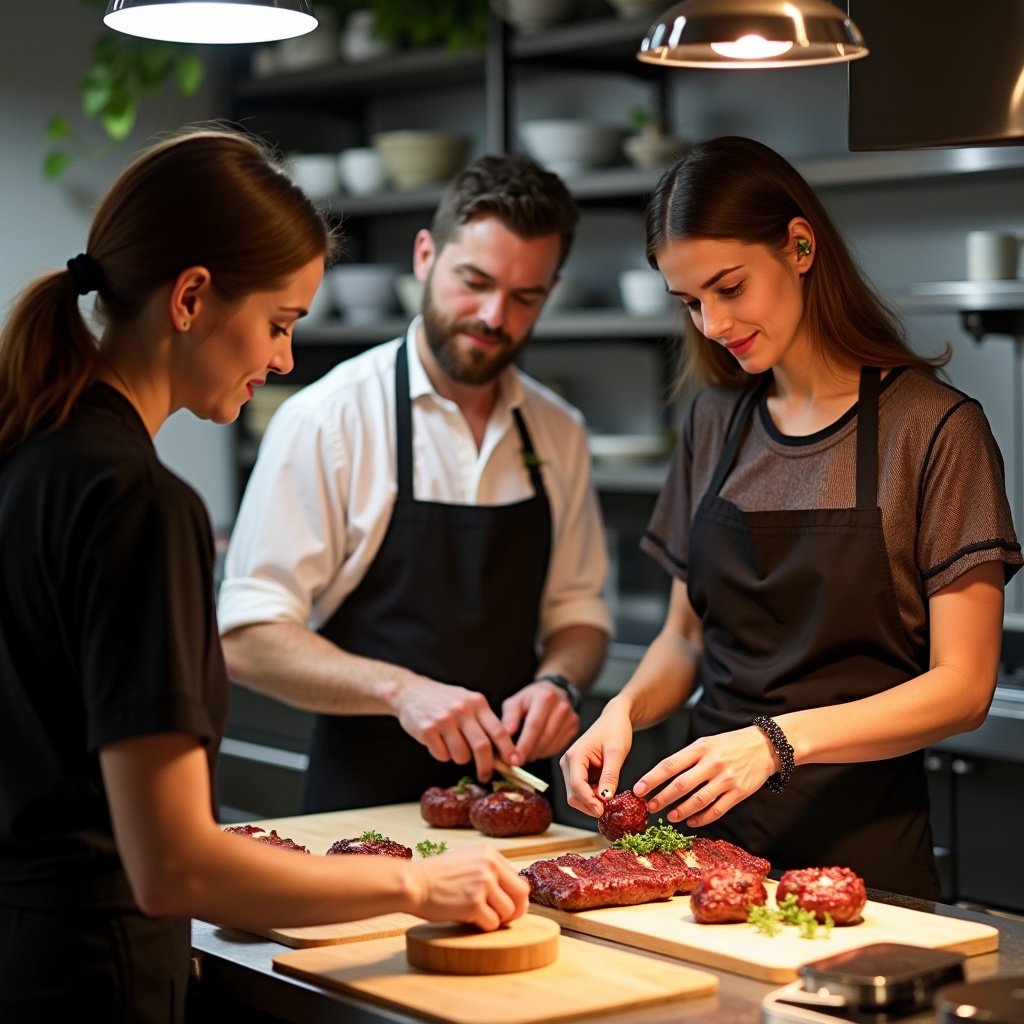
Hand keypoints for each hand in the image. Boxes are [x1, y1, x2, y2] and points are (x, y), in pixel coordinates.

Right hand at [395, 677, 518, 781]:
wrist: (410, 691)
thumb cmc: (443, 700)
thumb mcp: (467, 701)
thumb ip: (483, 721)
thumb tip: (502, 750)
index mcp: (477, 702)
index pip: (498, 730)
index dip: (508, 750)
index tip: (514, 763)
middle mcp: (462, 709)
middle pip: (482, 747)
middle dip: (486, 766)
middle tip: (485, 775)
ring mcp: (444, 719)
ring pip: (461, 755)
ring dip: (459, 758)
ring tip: (451, 745)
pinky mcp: (427, 729)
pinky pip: (442, 755)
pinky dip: (442, 755)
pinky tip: (436, 741)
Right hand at [407, 846, 529, 930]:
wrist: (414, 883)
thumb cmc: (436, 876)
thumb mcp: (466, 860)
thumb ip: (488, 869)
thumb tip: (510, 889)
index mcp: (490, 854)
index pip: (519, 878)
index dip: (513, 896)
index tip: (504, 904)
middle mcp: (489, 866)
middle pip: (522, 894)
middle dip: (515, 910)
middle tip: (502, 917)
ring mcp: (482, 884)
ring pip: (509, 912)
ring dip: (496, 919)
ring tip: (479, 916)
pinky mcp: (474, 904)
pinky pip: (493, 924)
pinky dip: (483, 927)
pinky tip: (470, 920)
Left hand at [501, 681, 579, 763]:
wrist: (553, 691)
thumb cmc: (529, 699)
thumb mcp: (515, 702)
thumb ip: (509, 717)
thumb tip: (506, 735)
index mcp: (545, 697)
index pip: (534, 725)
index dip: (524, 745)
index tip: (514, 759)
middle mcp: (561, 707)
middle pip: (544, 737)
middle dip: (529, 753)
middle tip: (517, 761)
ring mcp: (570, 718)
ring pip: (551, 745)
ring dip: (536, 754)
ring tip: (525, 754)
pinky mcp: (574, 727)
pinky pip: (558, 747)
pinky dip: (545, 753)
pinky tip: (536, 750)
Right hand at [558, 701, 633, 817]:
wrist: (614, 720)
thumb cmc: (615, 730)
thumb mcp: (617, 752)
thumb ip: (610, 775)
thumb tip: (606, 798)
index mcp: (575, 755)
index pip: (576, 784)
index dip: (588, 801)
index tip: (602, 811)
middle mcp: (568, 763)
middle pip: (573, 794)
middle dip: (590, 805)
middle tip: (611, 810)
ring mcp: (572, 769)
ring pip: (577, 796)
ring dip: (593, 802)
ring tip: (612, 801)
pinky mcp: (578, 773)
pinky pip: (583, 792)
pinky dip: (595, 797)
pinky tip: (608, 795)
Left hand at [633, 726, 776, 826]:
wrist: (765, 746)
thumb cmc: (730, 745)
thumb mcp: (706, 743)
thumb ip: (687, 758)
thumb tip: (663, 776)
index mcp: (700, 748)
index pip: (670, 765)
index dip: (651, 779)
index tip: (638, 789)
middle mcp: (712, 763)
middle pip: (681, 785)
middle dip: (662, 798)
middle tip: (650, 807)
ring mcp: (726, 779)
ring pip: (698, 801)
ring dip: (680, 811)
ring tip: (669, 816)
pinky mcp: (739, 793)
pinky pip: (717, 810)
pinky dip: (701, 819)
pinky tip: (691, 821)